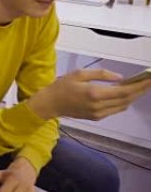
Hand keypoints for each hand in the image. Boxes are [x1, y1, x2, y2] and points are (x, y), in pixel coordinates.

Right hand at [28, 69, 150, 119]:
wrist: (50, 104)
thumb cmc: (62, 86)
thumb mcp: (79, 74)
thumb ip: (101, 74)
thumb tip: (120, 78)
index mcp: (95, 93)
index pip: (124, 91)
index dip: (139, 86)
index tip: (148, 79)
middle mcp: (99, 106)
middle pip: (127, 99)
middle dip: (139, 90)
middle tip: (147, 82)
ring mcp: (99, 114)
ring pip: (123, 106)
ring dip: (132, 97)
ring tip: (138, 87)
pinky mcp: (96, 117)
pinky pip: (115, 109)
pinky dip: (123, 102)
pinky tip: (124, 94)